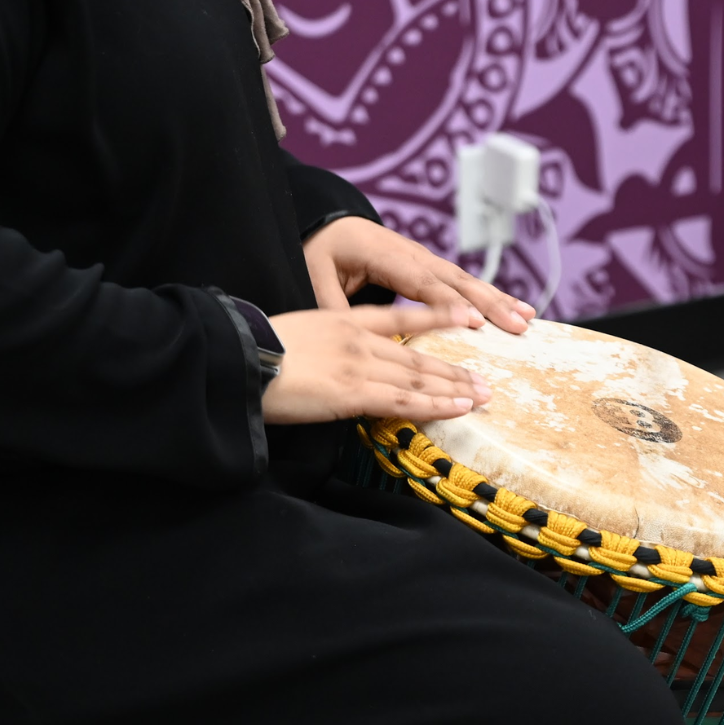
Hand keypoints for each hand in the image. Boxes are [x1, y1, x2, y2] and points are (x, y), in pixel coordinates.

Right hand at [262, 304, 491, 425]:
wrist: (239, 357)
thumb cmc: (251, 350)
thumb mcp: (291, 336)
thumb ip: (318, 347)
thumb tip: (325, 367)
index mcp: (340, 321)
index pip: (396, 316)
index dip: (432, 318)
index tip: (462, 318)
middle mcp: (357, 339)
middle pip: (415, 355)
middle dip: (453, 369)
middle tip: (484, 380)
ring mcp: (359, 365)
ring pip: (417, 377)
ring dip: (454, 388)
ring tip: (482, 396)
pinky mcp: (354, 392)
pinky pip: (405, 400)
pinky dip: (436, 404)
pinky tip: (459, 408)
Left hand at [303, 216, 535, 333]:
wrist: (328, 223)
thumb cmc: (321, 250)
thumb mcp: (315, 275)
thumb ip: (333, 305)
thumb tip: (350, 337)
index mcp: (385, 255)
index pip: (421, 282)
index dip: (448, 303)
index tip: (473, 322)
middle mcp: (412, 254)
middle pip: (455, 281)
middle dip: (489, 304)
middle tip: (516, 326)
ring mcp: (424, 259)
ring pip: (466, 280)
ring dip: (498, 300)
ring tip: (527, 319)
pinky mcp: (429, 268)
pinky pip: (463, 283)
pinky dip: (491, 296)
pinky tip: (513, 310)